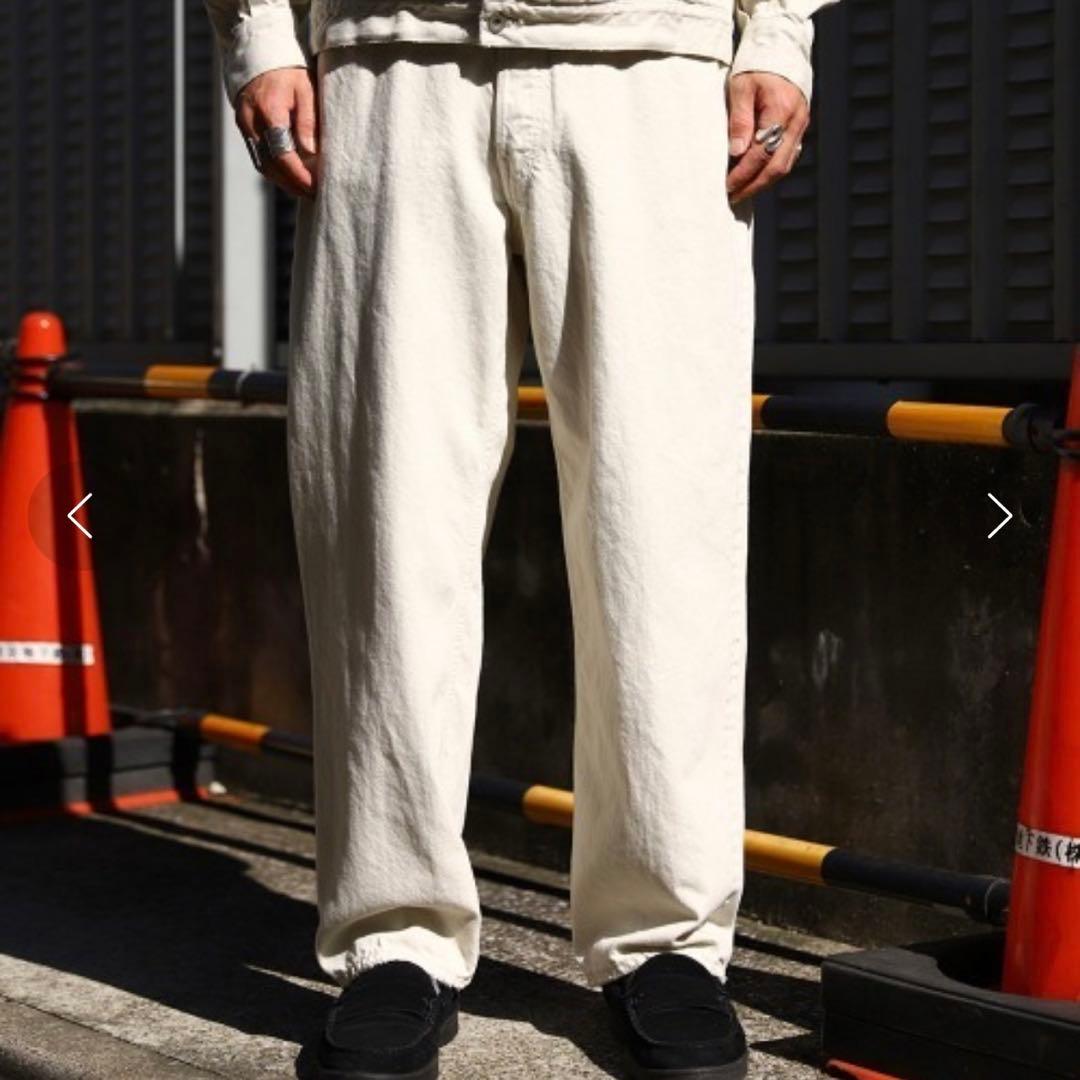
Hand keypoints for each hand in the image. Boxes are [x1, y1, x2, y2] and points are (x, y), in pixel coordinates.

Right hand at [235, 67, 318, 198]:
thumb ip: (307, 121)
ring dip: (283, 182)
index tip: (314, 187)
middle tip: (313, 194)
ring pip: (263, 165)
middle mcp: (252, 122)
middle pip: (271, 165)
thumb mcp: (305, 90)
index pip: (282, 154)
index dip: (298, 175)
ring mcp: (244, 127)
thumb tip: (310, 152)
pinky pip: (259, 157)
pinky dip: (275, 171)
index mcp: (268, 111)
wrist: (259, 55)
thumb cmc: (288, 73)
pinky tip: (290, 178)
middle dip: (292, 184)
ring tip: (304, 190)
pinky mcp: (244, 130)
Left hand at [726, 72, 808, 204]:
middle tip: (733, 197)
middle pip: (777, 167)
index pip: (761, 154)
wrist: (781, 47)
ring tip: (742, 192)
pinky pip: (788, 156)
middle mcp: (796, 122)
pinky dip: (771, 170)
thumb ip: (740, 120)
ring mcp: (800, 126)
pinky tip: (755, 177)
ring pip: (785, 165)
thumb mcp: (741, 87)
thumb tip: (737, 153)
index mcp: (782, 111)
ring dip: (763, 182)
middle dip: (754, 186)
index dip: (743, 174)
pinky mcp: (799, 127)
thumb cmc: (756, 64)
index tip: (726, 186)